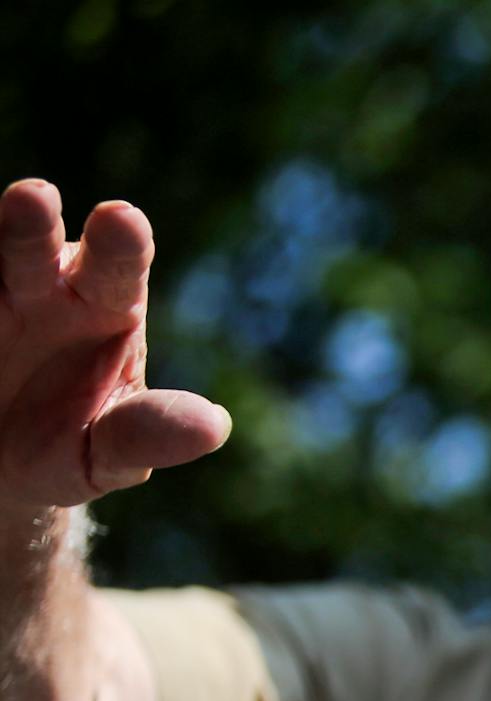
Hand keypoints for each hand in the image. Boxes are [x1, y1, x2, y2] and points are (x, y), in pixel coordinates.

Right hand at [1, 179, 230, 512]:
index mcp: (105, 306)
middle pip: (35, 248)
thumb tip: (215, 426)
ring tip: (6, 213)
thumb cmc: (65, 450)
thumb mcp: (108, 456)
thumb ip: (147, 434)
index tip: (123, 219)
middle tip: (35, 198)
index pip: (118, 270)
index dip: (120, 244)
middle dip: (33, 224)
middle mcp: (40, 285)